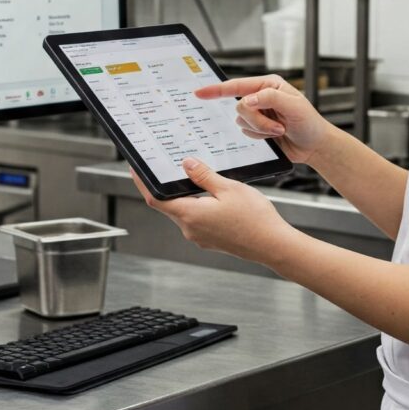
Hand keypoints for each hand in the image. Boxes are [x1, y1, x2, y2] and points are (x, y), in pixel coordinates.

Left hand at [130, 159, 298, 264]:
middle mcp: (190, 229)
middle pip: (169, 204)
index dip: (142, 182)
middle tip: (168, 165)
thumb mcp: (229, 188)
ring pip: (184, 211)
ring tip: (196, 176)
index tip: (135, 170)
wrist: (273, 245)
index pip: (155, 198)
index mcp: (190, 215)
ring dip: (186, 195)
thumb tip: (186, 164)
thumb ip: (204, 176)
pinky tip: (212, 194)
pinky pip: (197, 218)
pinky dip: (198, 204)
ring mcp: (200, 236)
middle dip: (168, 185)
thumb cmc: (254, 219)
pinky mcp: (210, 239)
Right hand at [194, 75, 333, 167]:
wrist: (314, 145)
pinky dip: (259, 136)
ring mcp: (259, 113)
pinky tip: (274, 136)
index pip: (238, 85)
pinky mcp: (257, 128)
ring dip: (260, 130)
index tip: (200, 92)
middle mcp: (261, 97)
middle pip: (240, 107)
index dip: (217, 89)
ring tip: (279, 130)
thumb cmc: (309, 123)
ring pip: (242, 121)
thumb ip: (270, 99)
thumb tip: (248, 99)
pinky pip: (246, 132)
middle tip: (278, 126)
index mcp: (269, 85)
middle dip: (258, 121)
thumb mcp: (294, 106)